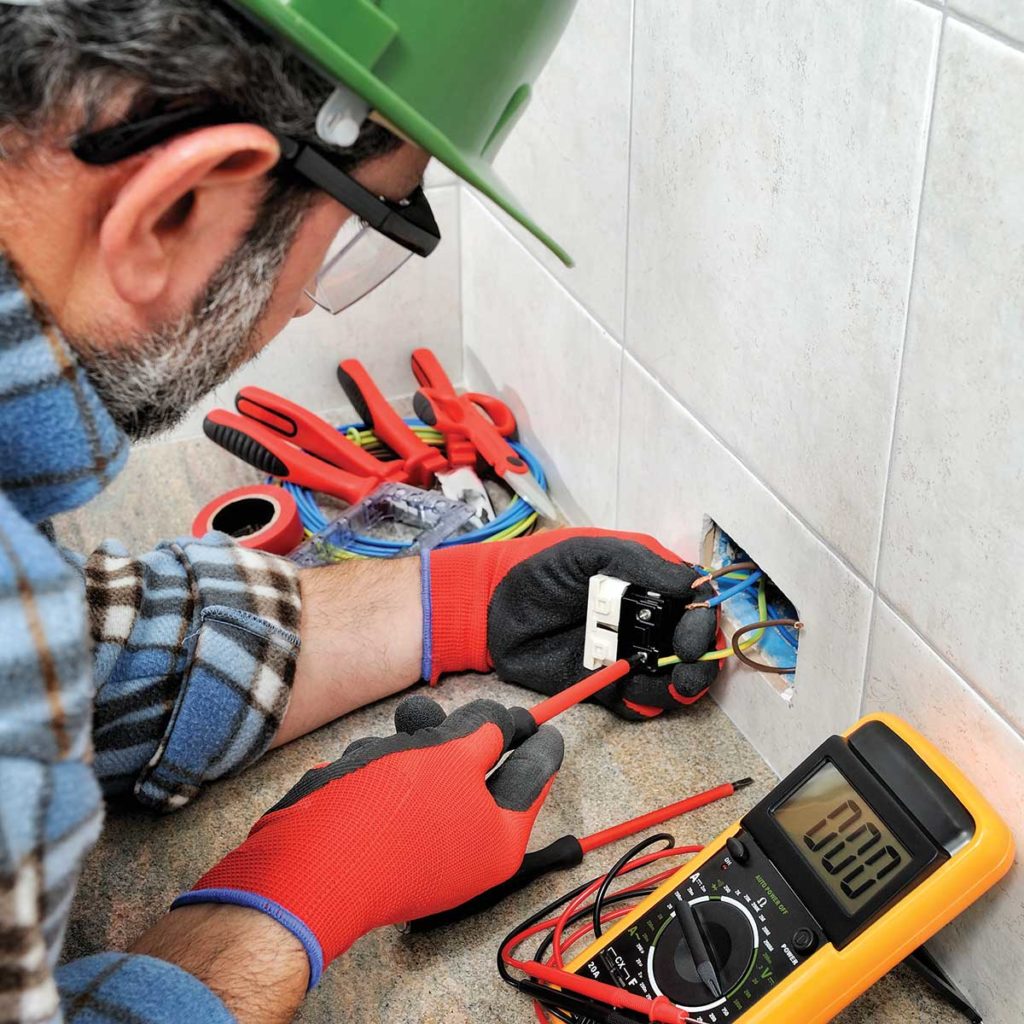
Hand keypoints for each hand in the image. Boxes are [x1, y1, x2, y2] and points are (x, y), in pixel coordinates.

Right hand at [173, 697, 562, 985]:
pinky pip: (394, 785)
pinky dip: (382, 767)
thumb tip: (505, 722)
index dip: (540, 742)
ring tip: (396, 738)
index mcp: (499, 838)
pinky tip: (361, 765)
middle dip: (462, 735)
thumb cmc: (393, 813)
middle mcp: (466, 845)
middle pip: (480, 769)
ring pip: (431, 769)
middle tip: (467, 713)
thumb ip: (487, 734)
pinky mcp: (380, 834)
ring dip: (413, 745)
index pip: (533, 777)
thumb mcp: (454, 757)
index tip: (548, 724)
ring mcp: (421, 842)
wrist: (307, 864)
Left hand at [425, 529, 717, 718]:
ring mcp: (628, 656)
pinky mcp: (606, 687)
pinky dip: (647, 701)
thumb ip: (643, 565)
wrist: (492, 609)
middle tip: (685, 659)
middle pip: (693, 646)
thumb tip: (695, 585)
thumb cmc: (542, 569)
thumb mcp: (592, 552)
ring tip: (671, 682)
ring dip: (680, 684)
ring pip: (673, 679)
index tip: (694, 627)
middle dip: (698, 656)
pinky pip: (639, 702)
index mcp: (650, 585)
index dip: (703, 617)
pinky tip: (634, 689)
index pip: (695, 603)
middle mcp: (646, 623)